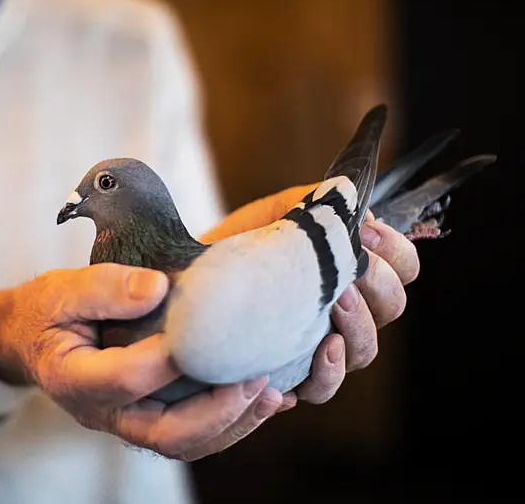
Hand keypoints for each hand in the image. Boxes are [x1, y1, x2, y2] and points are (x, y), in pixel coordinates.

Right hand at [0, 264, 282, 460]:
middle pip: (163, 432)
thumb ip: (104, 288)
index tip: (208, 331)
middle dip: (216, 410)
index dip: (167, 360)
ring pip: (182, 444)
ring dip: (230, 424)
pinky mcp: (143, 418)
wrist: (31, 338)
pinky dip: (226, 423)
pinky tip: (256, 398)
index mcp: (72, 378)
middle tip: (255, 379)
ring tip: (269, 395)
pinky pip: (187, 436)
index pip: (125, 378)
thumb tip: (158, 288)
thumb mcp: (63, 289)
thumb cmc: (47, 310)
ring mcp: (122, 421)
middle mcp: (99, 412)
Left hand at [200, 183, 419, 408]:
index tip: (367, 235)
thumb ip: (314, 205)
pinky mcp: (290, 372)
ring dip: (357, 325)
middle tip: (349, 270)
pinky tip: (318, 351)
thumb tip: (354, 209)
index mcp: (349, 270)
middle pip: (392, 306)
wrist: (189, 276)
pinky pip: (322, 387)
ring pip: (364, 350)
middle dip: (378, 285)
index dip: (396, 253)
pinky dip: (326, 373)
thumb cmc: (237, 245)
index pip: (403, 267)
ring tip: (332, 303)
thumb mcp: (274, 213)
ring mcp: (320, 344)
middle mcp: (344, 310)